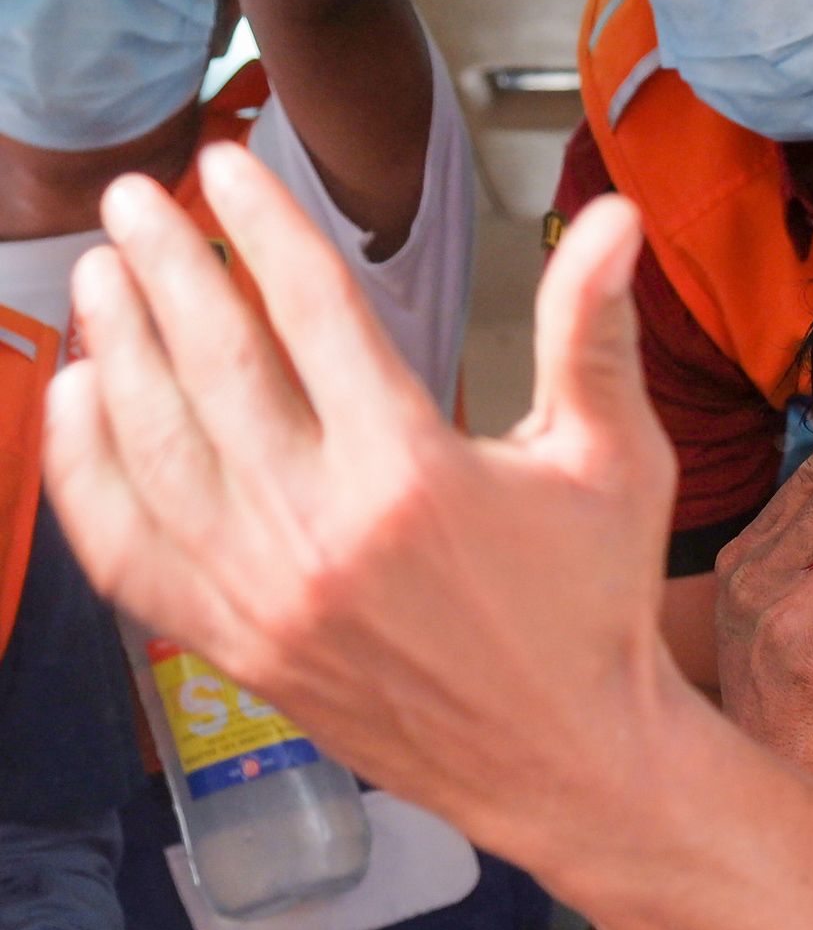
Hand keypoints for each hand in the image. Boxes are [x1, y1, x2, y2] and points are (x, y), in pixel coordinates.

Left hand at [42, 143, 677, 863]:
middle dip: (164, 265)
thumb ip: (593, 333)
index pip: (312, 309)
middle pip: (212, 362)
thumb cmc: (596, 608)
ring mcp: (264, 593)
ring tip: (102, 277)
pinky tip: (80, 405)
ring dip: (118, 346)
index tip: (227, 168)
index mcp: (414, 471)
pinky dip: (87, 471)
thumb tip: (613, 219)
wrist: (567, 760)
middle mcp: (321, 529)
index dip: (263, 225)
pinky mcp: (235, 645)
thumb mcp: (615, 461)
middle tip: (135, 200)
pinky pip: (125, 549)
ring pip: (154, 445)